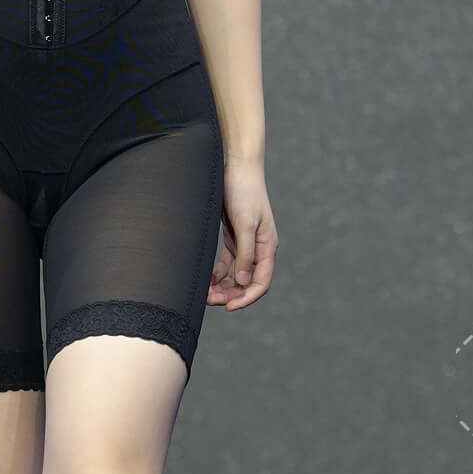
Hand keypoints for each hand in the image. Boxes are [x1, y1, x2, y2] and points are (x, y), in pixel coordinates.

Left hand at [209, 160, 275, 310]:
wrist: (235, 166)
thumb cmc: (244, 191)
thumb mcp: (244, 223)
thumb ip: (245, 253)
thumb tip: (244, 281)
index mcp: (267, 246)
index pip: (261, 282)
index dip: (246, 298)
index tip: (228, 307)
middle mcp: (258, 248)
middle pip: (247, 282)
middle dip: (230, 294)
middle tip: (209, 301)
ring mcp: (245, 244)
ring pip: (235, 275)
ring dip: (222, 286)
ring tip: (204, 294)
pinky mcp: (233, 237)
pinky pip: (227, 264)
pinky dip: (218, 274)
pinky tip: (206, 280)